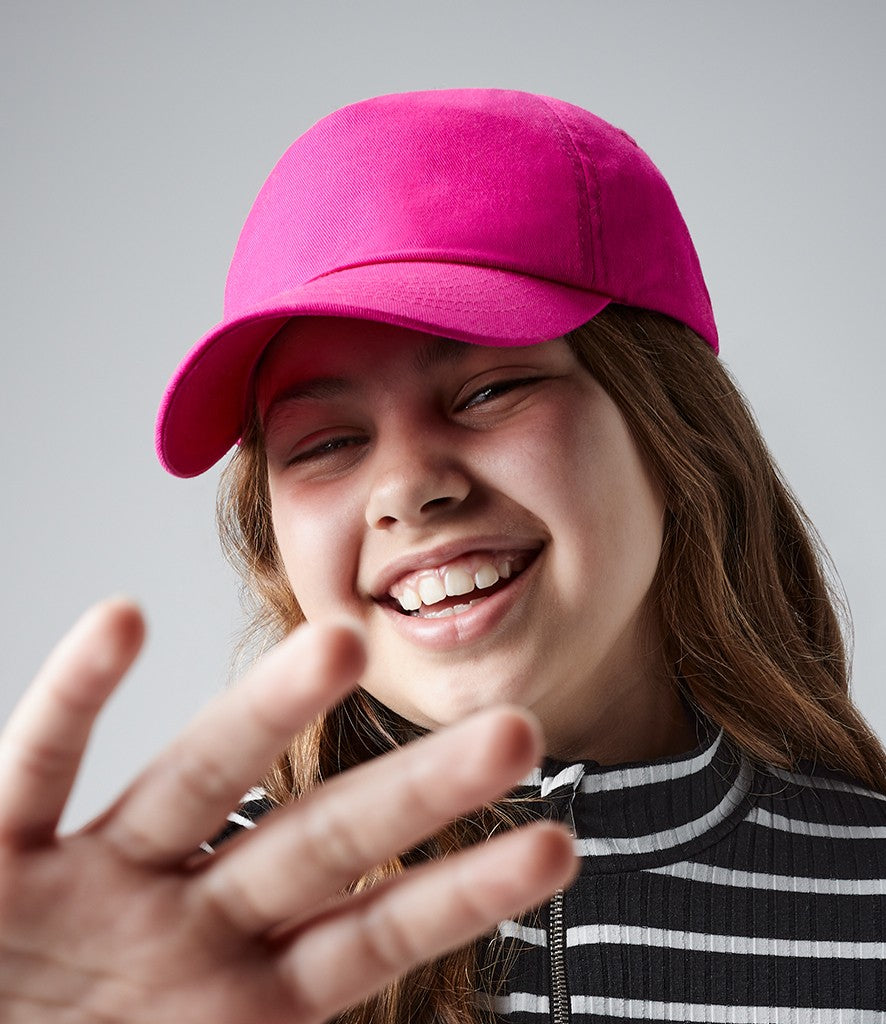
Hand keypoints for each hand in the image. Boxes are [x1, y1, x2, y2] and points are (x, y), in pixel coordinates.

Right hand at [0, 599, 575, 1022]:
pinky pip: (39, 766)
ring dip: (266, 712)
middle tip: (519, 729)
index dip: (460, 892)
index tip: (557, 848)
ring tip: (343, 641)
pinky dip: (74, 697)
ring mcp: (90, 882)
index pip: (372, 935)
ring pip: (193, 778)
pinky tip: (120, 623)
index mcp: (237, 993)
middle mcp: (179, 919)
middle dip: (414, 792)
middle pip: (315, 841)